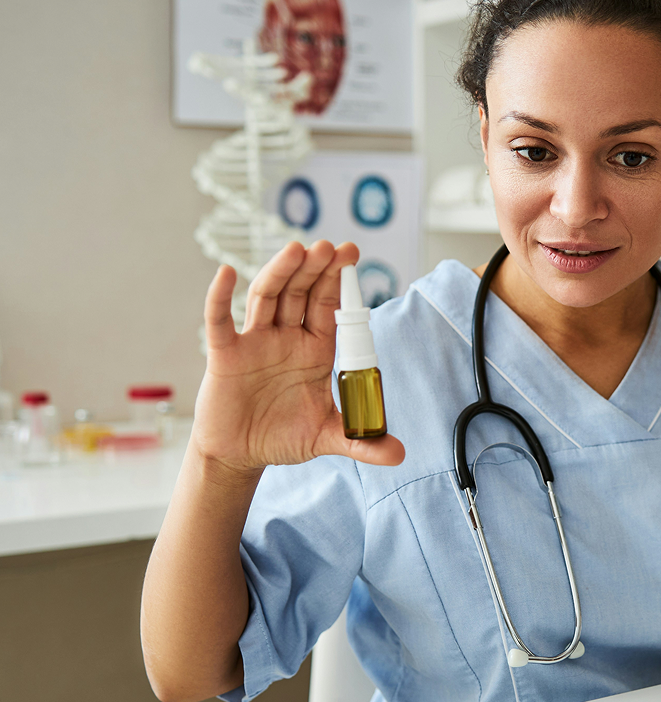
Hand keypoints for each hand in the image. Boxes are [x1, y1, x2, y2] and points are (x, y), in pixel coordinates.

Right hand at [193, 240, 404, 474]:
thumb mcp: (327, 438)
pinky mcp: (225, 355)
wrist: (241, 455)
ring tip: (297, 251)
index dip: (338, 282)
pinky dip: (220, 297)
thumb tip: (400, 454)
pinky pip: (220, 322)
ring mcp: (255, 343)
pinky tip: (227, 274)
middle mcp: (286, 338)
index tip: (350, 254)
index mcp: (315, 350)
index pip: (329, 307)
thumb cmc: (283, 436)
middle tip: (329, 246)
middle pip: (301, 294)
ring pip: (267, 299)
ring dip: (281, 274)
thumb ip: (363, 442)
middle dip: (315, 270)